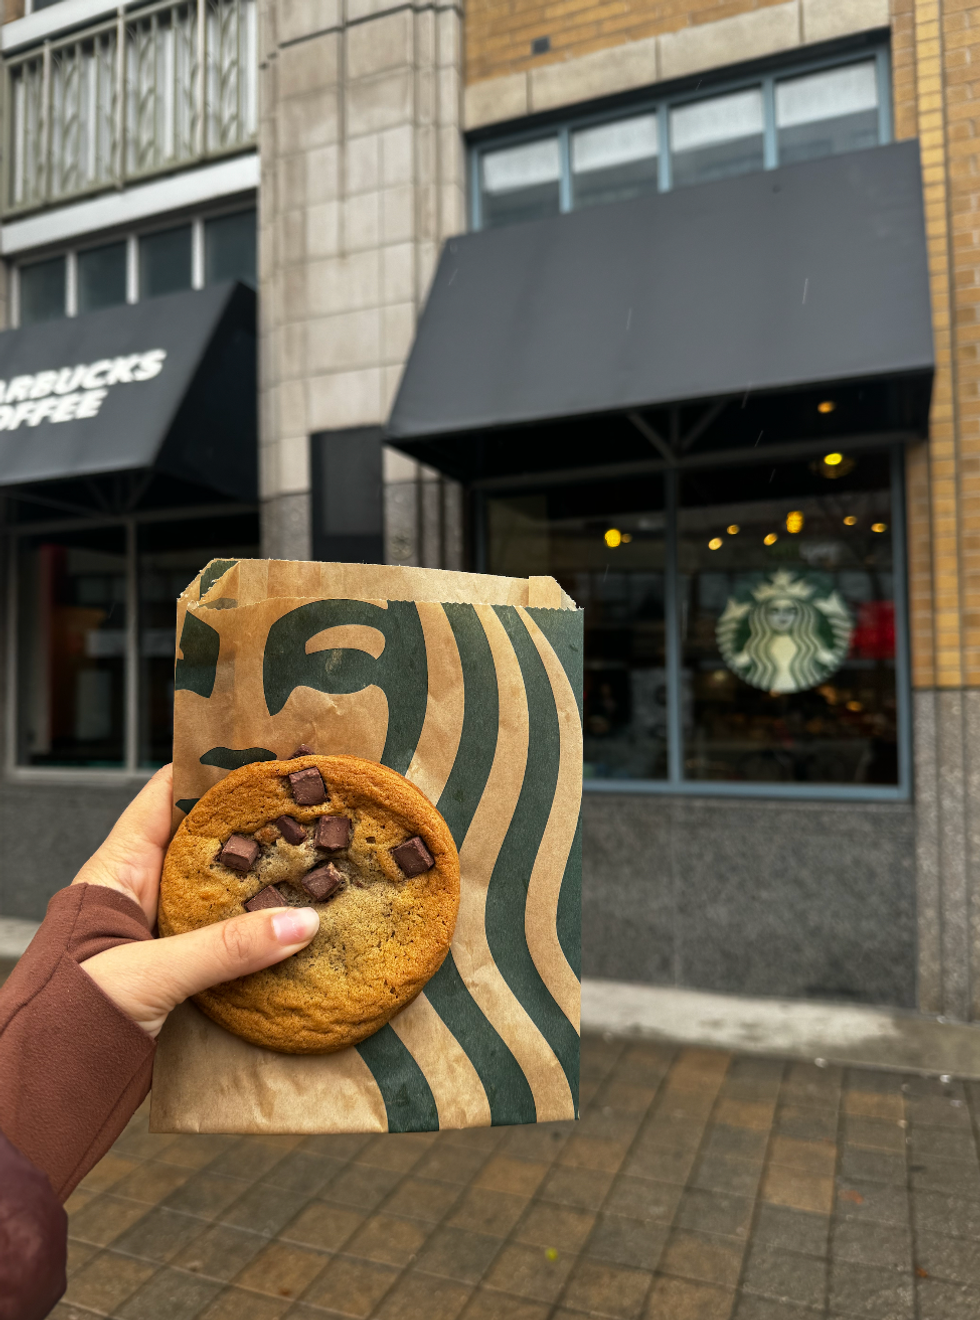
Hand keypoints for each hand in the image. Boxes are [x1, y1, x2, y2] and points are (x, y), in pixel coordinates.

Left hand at [74, 765, 318, 1037]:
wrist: (43, 1091)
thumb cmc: (68, 1016)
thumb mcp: (150, 973)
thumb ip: (225, 948)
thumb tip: (300, 923)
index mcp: (118, 868)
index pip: (166, 796)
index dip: (211, 771)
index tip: (265, 757)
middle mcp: (141, 891)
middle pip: (203, 842)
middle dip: (252, 825)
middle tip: (308, 808)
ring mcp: (161, 930)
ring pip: (219, 891)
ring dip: (260, 883)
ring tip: (315, 861)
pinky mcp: (179, 970)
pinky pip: (227, 937)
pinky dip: (258, 931)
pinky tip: (295, 927)